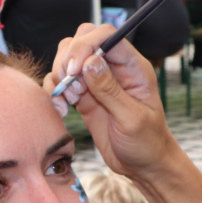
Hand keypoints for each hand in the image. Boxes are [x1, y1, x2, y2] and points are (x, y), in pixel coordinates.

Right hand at [45, 24, 201, 202]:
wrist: (142, 166)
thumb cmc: (146, 143)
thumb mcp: (132, 119)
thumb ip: (110, 90)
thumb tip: (89, 62)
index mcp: (133, 67)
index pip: (106, 36)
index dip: (85, 45)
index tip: (74, 70)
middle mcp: (114, 68)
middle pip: (82, 39)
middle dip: (68, 58)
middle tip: (67, 86)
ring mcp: (96, 80)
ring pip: (68, 58)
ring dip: (60, 76)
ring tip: (69, 102)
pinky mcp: (83, 95)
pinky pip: (61, 81)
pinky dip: (55, 91)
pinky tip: (63, 110)